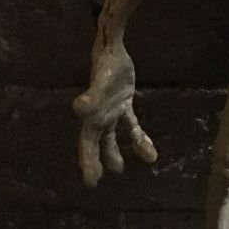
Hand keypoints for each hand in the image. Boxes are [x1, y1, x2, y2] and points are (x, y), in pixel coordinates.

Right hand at [72, 40, 156, 186]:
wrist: (113, 47)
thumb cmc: (106, 62)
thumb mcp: (101, 79)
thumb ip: (93, 94)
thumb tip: (79, 109)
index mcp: (91, 114)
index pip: (88, 141)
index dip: (88, 159)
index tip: (90, 179)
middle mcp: (98, 114)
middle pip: (94, 141)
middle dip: (94, 160)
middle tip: (92, 181)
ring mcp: (111, 109)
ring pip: (111, 136)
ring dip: (114, 152)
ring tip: (119, 168)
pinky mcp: (124, 103)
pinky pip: (131, 125)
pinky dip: (138, 138)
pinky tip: (149, 152)